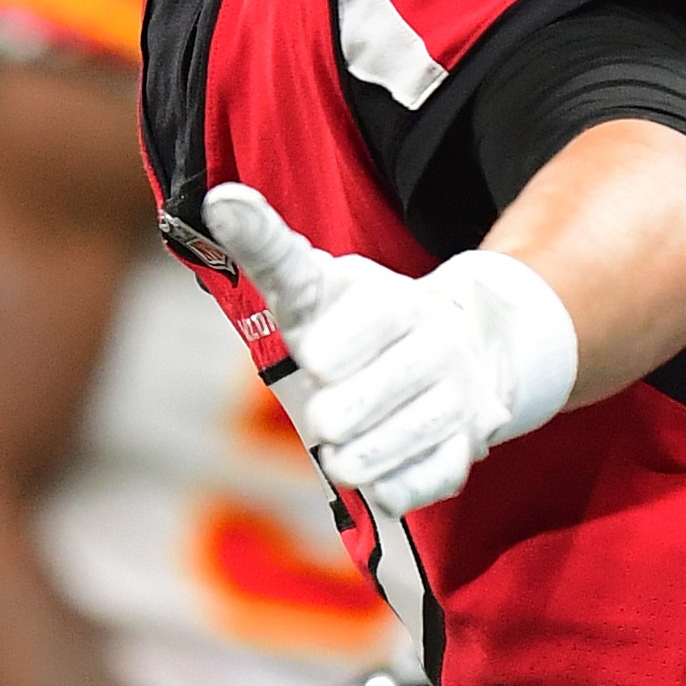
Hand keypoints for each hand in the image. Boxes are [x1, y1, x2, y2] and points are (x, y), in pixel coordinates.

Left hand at [202, 183, 576, 516]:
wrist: (452, 347)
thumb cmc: (349, 319)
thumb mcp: (309, 282)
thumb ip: (265, 246)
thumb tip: (221, 199)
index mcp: (392, 299)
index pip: (374, 315)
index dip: (339, 341)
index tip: (311, 357)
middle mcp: (433, 343)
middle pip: (377, 392)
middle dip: (336, 412)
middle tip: (320, 415)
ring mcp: (456, 395)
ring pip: (406, 438)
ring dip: (358, 456)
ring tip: (336, 451)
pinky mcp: (464, 445)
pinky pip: (433, 478)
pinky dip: (396, 486)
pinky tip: (377, 479)